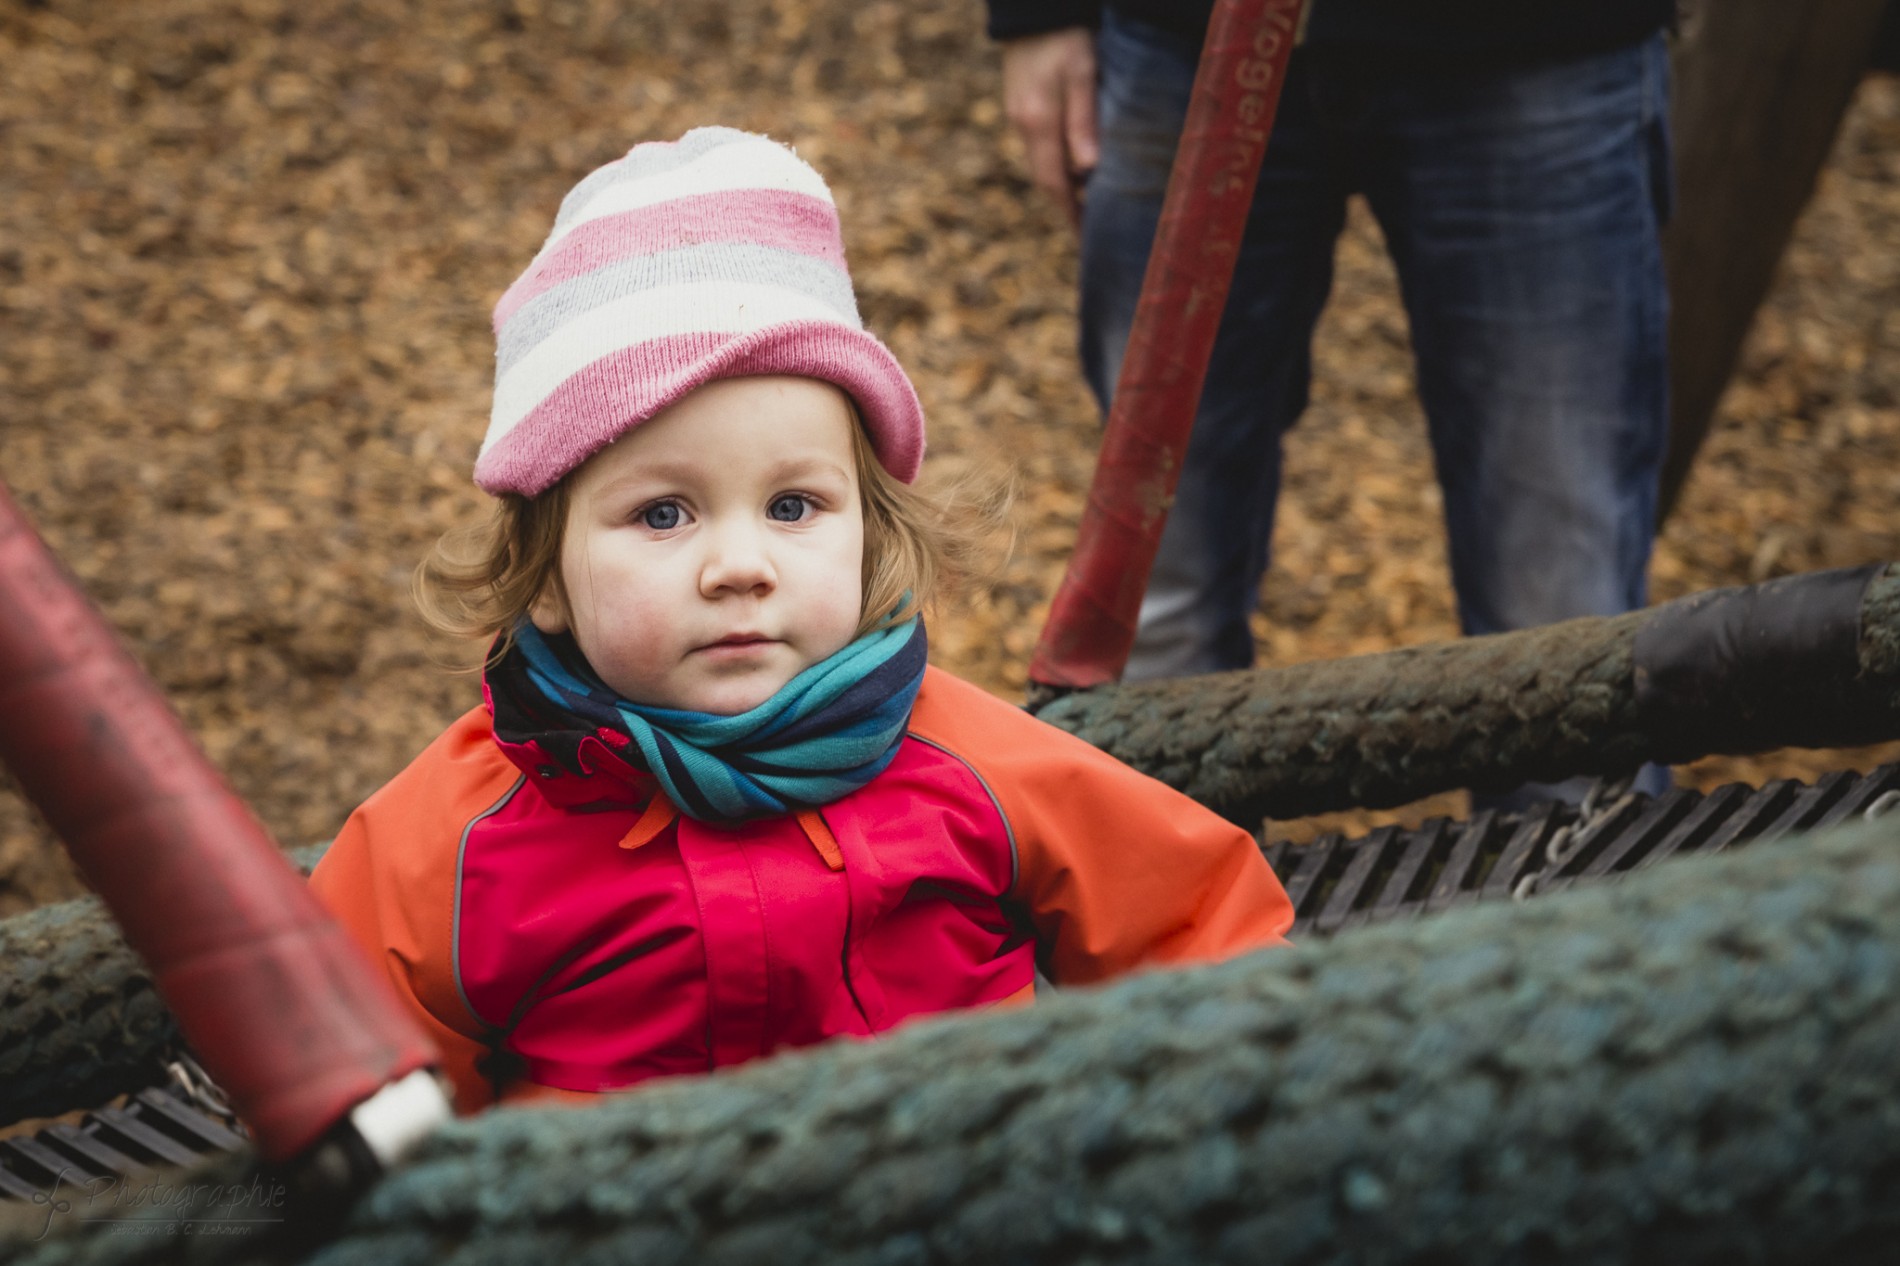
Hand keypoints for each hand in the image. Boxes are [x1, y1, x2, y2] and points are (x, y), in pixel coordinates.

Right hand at [1001, 27, 1099, 226]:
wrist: (1033, 5)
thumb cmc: (1066, 34)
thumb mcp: (1082, 72)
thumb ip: (1084, 120)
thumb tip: (1087, 170)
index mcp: (1038, 122)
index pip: (1054, 183)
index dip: (1071, 214)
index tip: (1087, 240)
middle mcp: (1023, 125)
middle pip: (1046, 179)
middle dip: (1067, 208)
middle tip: (1091, 234)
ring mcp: (1018, 115)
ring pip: (1042, 163)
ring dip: (1062, 187)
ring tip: (1086, 208)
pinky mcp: (1021, 105)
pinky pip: (1040, 146)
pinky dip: (1057, 164)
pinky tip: (1074, 169)